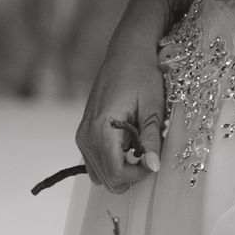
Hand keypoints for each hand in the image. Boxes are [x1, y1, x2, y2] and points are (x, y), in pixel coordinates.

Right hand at [76, 41, 165, 194]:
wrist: (126, 54)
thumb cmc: (142, 76)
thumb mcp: (152, 107)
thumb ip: (150, 139)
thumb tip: (152, 166)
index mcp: (101, 130)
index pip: (115, 174)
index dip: (137, 175)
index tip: (152, 160)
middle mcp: (86, 136)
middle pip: (107, 179)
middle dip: (130, 174)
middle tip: (148, 153)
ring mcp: (82, 136)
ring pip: (100, 175)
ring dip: (121, 169)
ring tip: (138, 147)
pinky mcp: (83, 134)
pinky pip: (96, 162)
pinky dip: (112, 161)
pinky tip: (126, 145)